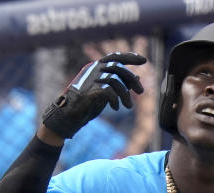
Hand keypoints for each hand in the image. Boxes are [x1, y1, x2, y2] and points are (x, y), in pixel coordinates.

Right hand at [84, 38, 157, 156]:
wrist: (69, 114)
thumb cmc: (88, 103)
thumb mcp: (107, 92)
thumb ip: (121, 83)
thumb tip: (138, 77)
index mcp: (96, 67)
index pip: (115, 56)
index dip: (130, 57)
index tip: (144, 60)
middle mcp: (93, 69)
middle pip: (118, 67)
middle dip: (132, 79)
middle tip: (141, 92)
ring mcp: (91, 78)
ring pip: (115, 80)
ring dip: (125, 94)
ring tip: (128, 106)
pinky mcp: (89, 90)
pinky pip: (108, 91)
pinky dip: (115, 100)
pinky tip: (115, 108)